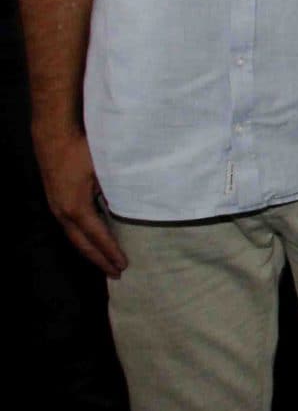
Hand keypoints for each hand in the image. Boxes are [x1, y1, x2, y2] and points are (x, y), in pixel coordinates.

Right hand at [32, 124, 127, 277]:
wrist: (53, 135)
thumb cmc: (81, 150)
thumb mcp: (105, 170)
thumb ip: (117, 191)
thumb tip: (132, 208)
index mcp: (77, 209)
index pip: (97, 237)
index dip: (111, 252)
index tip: (124, 265)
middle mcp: (63, 213)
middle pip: (82, 244)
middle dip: (100, 260)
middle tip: (117, 274)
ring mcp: (56, 207)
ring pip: (74, 237)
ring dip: (90, 251)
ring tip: (105, 263)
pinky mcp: (56, 200)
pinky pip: (70, 227)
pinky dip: (83, 238)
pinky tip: (91, 239)